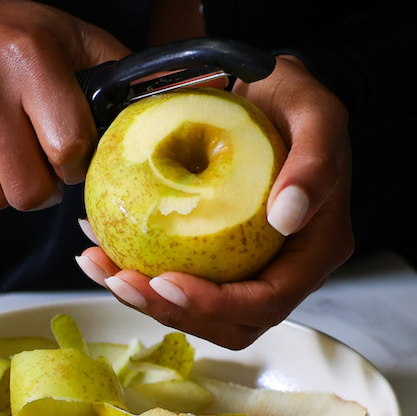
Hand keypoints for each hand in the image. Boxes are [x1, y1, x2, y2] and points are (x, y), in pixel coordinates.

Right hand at [0, 0, 129, 209]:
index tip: (68, 156)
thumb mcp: (67, 35)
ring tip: (2, 155)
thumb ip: (114, 71)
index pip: (69, 151)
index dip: (75, 166)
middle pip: (28, 192)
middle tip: (38, 168)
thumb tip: (161, 107)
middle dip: (42, 191)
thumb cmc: (6, 31)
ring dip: (4, 189)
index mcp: (31, 59)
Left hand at [76, 55, 353, 349]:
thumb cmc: (295, 101)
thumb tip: (288, 217)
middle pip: (229, 322)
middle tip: (121, 282)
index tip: (166, 283)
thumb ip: (315, 162)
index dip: (216, 305)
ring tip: (100, 266)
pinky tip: (101, 247)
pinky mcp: (217, 257)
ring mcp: (249, 267)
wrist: (269, 94)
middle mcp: (284, 269)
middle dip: (171, 312)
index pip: (268, 302)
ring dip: (145, 298)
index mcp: (315, 249)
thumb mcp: (316, 112)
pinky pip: (180, 278)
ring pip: (199, 310)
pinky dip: (139, 272)